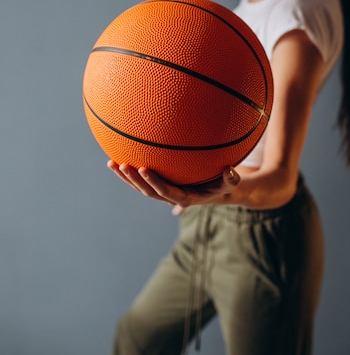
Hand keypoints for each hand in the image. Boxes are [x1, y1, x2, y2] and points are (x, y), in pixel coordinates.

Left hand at [107, 160, 239, 213]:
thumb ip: (232, 179)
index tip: (143, 168)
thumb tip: (231, 171)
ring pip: (141, 187)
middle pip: (148, 191)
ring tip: (111, 163)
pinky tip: (116, 158)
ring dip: (126, 177)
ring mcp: (164, 191)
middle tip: (123, 165)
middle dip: (134, 179)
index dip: (154, 181)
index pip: (166, 190)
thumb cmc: (224, 184)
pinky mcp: (160, 184)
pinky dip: (128, 172)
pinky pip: (142, 180)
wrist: (216, 190)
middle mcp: (171, 196)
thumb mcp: (231, 183)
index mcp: (186, 197)